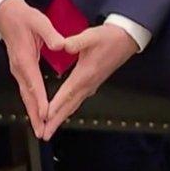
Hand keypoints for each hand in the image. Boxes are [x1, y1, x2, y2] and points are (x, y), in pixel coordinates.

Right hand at [0, 0, 65, 137]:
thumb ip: (50, 33)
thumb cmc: (23, 16)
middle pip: (27, 95)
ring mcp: (17, 69)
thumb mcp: (38, 20)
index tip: (45, 114)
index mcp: (24, 57)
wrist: (5, 13)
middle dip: (34, 115)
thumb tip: (61, 45)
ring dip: (32, 112)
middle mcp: (18, 67)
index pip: (34, 82)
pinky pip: (25, 90)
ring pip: (25, 95)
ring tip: (40, 128)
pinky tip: (36, 112)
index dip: (40, 99)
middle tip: (41, 132)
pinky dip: (31, 103)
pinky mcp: (19, 69)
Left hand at [40, 25, 137, 139]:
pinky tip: (61, 113)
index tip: (45, 117)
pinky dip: (67, 109)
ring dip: (61, 118)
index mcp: (85, 74)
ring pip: (73, 105)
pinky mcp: (92, 83)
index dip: (56, 106)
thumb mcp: (91, 36)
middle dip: (56, 121)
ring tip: (49, 128)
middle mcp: (88, 84)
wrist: (125, 39)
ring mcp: (91, 85)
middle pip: (69, 106)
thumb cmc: (108, 37)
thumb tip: (63, 45)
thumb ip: (76, 42)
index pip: (67, 93)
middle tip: (44, 134)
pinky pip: (77, 100)